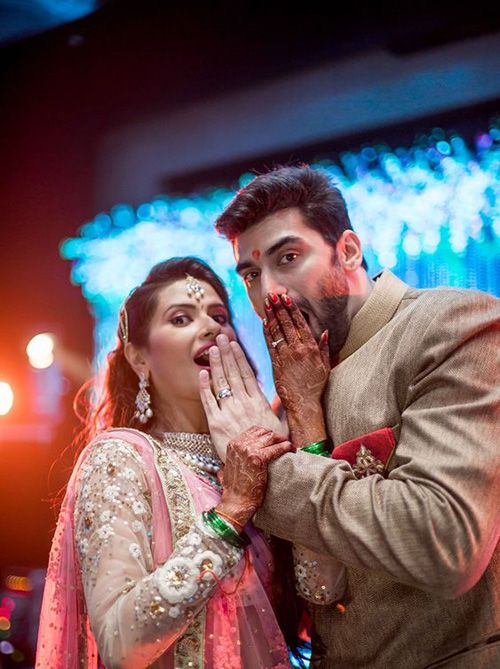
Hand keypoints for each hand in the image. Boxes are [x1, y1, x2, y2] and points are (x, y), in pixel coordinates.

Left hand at [199, 334, 286, 460]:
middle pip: (233, 373)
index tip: (234, 344)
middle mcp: (243, 403)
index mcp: (259, 402)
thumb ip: (280, 410)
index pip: (248, 374)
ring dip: (216, 364)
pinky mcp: (216, 423)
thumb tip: (282, 398)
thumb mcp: (283, 427)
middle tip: (220, 337)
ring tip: (211, 349)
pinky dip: (205, 386)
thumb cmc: (273, 449)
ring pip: (221, 383)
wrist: (259, 466)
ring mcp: (229, 412)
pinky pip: (208, 401)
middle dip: (226, 353)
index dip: (239, 357)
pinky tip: (203, 373)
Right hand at [216, 426, 292, 527]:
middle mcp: (240, 444)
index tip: (274, 439)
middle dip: (276, 436)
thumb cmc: (234, 488)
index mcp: (233, 444)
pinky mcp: (259, 459)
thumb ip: (234, 458)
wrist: (236, 502)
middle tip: (284, 442)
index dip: (267, 433)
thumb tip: (233, 460)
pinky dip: (287, 447)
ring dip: (283, 440)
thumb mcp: (229, 467)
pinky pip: (277, 448)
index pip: (254, 430)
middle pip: (264, 432)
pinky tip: (292, 449)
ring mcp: (249, 450)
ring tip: (290, 446)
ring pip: (272, 437)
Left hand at [263, 292, 329, 446]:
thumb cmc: (315, 385)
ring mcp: (285, 356)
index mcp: (310, 348)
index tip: (286, 297)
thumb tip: (324, 331)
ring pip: (277, 331)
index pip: (300, 323)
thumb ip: (323, 347)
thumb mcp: (325, 365)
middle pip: (287, 324)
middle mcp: (297, 349)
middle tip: (272, 294)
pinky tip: (263, 321)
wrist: (303, 403)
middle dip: (279, 308)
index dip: (292, 309)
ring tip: (266, 302)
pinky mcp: (275, 363)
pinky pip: (269, 344)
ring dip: (271, 315)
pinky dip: (266, 332)